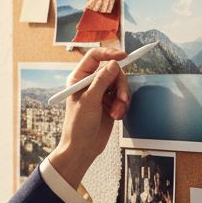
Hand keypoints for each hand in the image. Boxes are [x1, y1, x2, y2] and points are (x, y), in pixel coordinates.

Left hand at [48, 48, 129, 188]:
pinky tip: (116, 116)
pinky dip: (123, 106)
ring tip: (116, 112)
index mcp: (79, 78)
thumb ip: (102, 81)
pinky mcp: (110, 103)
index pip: (95, 57)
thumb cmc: (77, 125)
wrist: (82, 148)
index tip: (124, 56)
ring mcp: (101, 93)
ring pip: (120, 84)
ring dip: (122, 98)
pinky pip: (123, 96)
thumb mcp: (90, 101)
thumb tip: (114, 64)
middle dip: (120, 84)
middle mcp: (90, 83)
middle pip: (113, 70)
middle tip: (121, 98)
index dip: (110, 54)